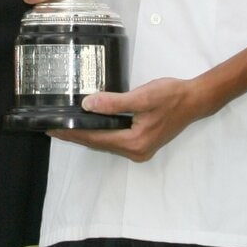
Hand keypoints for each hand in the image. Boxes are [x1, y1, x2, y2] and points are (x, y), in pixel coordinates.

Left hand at [48, 77, 210, 161]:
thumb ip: (114, 102)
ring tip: (64, 126)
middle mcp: (136, 151)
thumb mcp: (142, 96)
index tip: (52, 128)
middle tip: (51, 127)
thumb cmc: (171, 96)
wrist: (195, 99)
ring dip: (85, 136)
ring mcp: (140, 149)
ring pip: (105, 143)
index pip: (95, 139)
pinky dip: (99, 134)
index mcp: (134, 142)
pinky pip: (114, 140)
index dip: (72, 133)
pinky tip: (88, 126)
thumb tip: (87, 105)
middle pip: (98, 144)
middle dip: (75, 136)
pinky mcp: (142, 143)